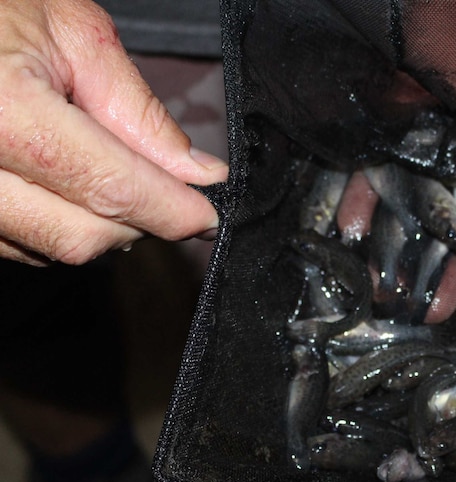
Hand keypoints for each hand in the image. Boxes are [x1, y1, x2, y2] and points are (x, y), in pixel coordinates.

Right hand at [0, 0, 227, 265]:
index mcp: (4, 111)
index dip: (171, 211)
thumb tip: (195, 172)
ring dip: (98, 225)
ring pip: (48, 247)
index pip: (110, 188)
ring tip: (107, 171)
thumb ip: (138, 112)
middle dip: (139, 222)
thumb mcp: (74, 34)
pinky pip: (15, 242)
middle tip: (166, 193)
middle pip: (80, 235)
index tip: (208, 216)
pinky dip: (56, 223)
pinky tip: (65, 182)